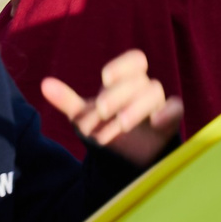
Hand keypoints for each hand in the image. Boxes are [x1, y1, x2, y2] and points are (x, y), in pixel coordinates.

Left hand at [43, 50, 182, 166]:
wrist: (122, 161)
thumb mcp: (84, 118)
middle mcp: (145, 90)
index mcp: (127, 83)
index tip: (104, 79)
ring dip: (136, 106)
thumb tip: (44, 83)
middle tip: (102, 110)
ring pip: (154, 92)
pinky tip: (156, 121)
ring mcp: (158, 106)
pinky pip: (176, 109)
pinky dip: (168, 112)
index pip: (135, 61)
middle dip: (118, 94)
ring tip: (120, 123)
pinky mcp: (168, 124)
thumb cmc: (105, 130)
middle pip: (139, 79)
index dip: (122, 66)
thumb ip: (67, 101)